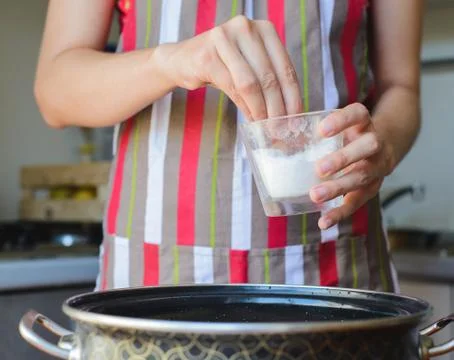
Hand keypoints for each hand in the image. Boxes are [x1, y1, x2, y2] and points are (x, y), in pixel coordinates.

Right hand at [155, 15, 302, 119]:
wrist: (183, 60)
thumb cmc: (222, 66)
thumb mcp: (251, 67)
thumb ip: (270, 81)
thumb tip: (289, 114)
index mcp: (264, 29)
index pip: (286, 68)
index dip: (293, 98)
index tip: (295, 120)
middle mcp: (246, 27)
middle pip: (269, 77)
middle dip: (277, 109)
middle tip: (280, 129)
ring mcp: (225, 39)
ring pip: (251, 84)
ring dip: (260, 110)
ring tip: (264, 126)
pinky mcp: (207, 56)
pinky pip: (232, 88)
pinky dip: (244, 107)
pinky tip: (250, 118)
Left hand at [309, 103, 393, 229]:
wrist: (384, 148)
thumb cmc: (348, 136)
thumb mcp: (339, 127)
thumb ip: (314, 131)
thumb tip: (273, 136)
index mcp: (363, 123)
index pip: (358, 114)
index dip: (342, 121)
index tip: (321, 129)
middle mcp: (375, 143)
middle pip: (368, 147)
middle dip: (344, 158)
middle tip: (319, 168)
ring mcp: (377, 167)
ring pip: (362, 176)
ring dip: (339, 187)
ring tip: (316, 195)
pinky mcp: (372, 189)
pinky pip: (357, 202)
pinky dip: (340, 213)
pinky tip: (324, 222)